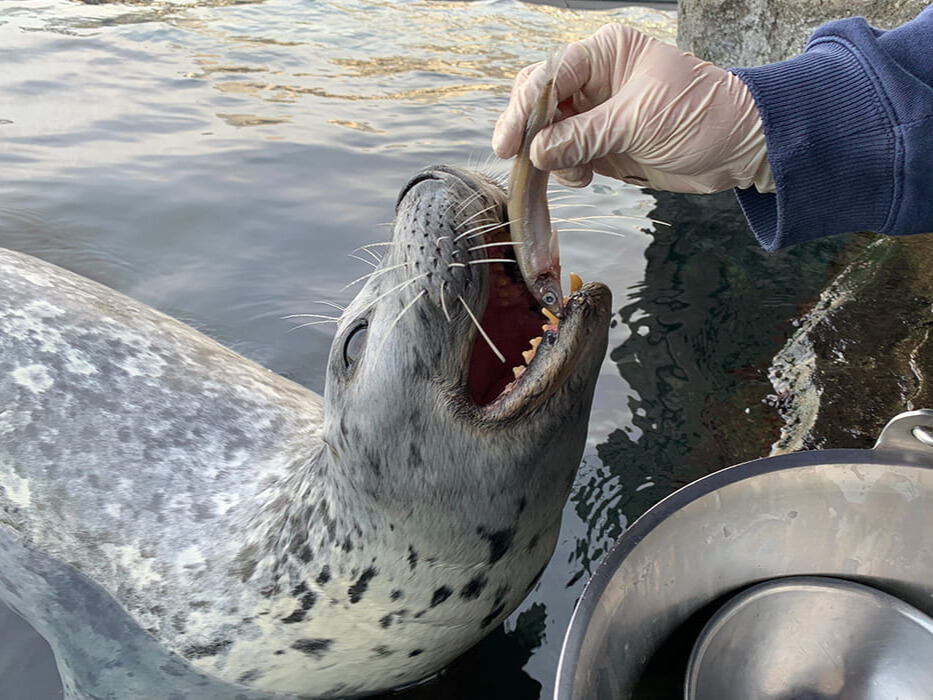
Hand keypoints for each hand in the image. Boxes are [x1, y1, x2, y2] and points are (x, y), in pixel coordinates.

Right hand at [493, 24, 773, 193]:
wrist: (740, 149)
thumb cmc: (701, 117)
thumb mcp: (639, 122)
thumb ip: (584, 136)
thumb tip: (537, 153)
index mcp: (605, 54)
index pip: (549, 74)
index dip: (525, 107)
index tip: (510, 142)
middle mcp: (595, 80)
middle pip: (538, 100)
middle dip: (528, 130)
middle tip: (518, 159)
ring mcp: (596, 114)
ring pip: (546, 132)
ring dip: (550, 156)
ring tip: (574, 172)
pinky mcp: (601, 145)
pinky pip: (564, 156)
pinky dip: (565, 170)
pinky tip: (585, 177)